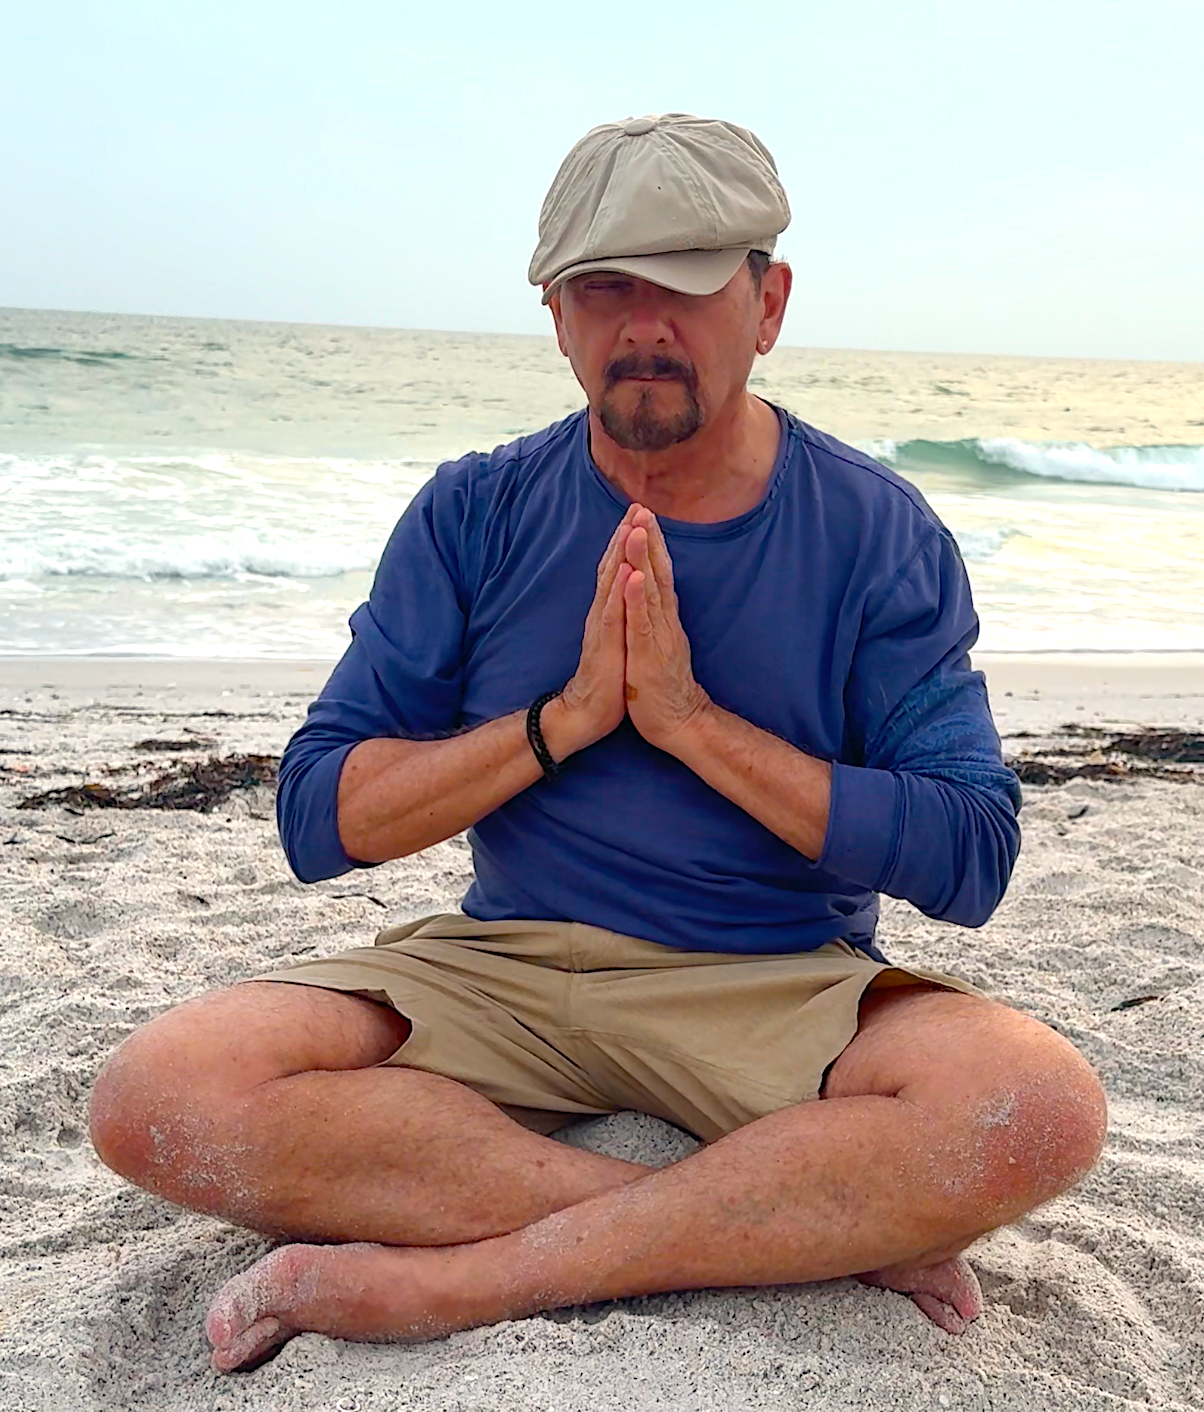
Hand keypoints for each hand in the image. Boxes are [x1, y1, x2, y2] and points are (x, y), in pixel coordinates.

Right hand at [541, 506, 636, 759]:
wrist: (588, 713)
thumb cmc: (608, 679)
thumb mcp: (618, 640)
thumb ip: (620, 615)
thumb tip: (627, 594)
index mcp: (610, 612)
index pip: (618, 569)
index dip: (628, 542)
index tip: (640, 514)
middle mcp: (603, 614)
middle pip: (612, 567)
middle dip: (624, 536)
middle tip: (635, 506)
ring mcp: (603, 628)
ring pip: (611, 584)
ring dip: (620, 554)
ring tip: (630, 526)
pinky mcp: (605, 645)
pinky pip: (613, 614)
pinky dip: (620, 592)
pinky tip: (626, 572)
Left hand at [622, 508, 710, 752]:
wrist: (678, 722)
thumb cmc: (662, 685)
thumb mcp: (658, 644)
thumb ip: (657, 619)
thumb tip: (655, 597)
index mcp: (662, 618)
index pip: (657, 574)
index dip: (651, 545)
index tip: (643, 516)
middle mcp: (663, 621)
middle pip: (657, 573)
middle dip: (649, 539)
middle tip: (643, 508)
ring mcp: (658, 635)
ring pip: (650, 590)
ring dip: (643, 558)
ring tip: (638, 528)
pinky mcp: (649, 653)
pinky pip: (643, 621)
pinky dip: (637, 597)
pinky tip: (634, 576)